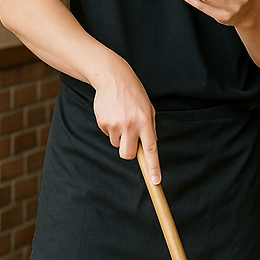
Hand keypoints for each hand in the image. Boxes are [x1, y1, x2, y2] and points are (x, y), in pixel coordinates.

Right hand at [92, 60, 159, 183]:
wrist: (112, 78)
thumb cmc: (134, 95)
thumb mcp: (148, 109)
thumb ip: (149, 128)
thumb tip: (148, 149)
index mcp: (146, 122)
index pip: (151, 149)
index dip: (154, 167)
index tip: (156, 181)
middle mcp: (131, 125)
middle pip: (127, 154)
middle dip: (128, 152)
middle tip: (129, 140)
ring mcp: (116, 124)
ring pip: (117, 143)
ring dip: (119, 135)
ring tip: (121, 117)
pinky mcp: (103, 122)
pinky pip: (108, 134)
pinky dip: (110, 127)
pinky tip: (113, 113)